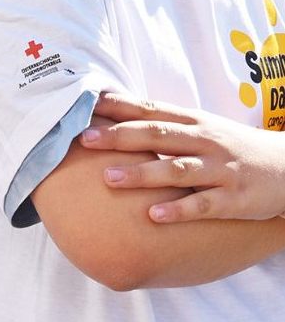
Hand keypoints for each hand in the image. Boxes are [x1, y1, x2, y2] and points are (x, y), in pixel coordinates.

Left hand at [80, 92, 284, 221]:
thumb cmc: (230, 146)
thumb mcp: (200, 126)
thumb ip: (162, 121)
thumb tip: (113, 109)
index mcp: (193, 121)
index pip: (151, 109)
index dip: (119, 107)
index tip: (86, 105)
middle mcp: (204, 141)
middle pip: (158, 135)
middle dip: (120, 137)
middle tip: (86, 140)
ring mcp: (220, 169)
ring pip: (177, 170)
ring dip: (142, 174)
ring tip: (109, 178)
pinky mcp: (235, 199)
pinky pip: (204, 205)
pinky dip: (179, 209)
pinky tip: (154, 215)